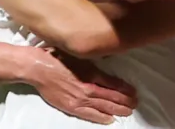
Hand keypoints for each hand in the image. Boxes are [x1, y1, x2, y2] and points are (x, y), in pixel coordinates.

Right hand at [23, 46, 137, 124]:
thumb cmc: (58, 57)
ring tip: (128, 112)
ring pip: (103, 107)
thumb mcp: (80, 54)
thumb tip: (107, 58)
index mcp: (92, 73)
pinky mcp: (71, 107)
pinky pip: (89, 114)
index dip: (125, 90)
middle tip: (135, 104)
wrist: (39, 69)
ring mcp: (80, 99)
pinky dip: (101, 117)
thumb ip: (94, 61)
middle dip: (125, 101)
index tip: (134, 92)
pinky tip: (109, 119)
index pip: (114, 84)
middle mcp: (89, 88)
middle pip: (112, 97)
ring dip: (117, 110)